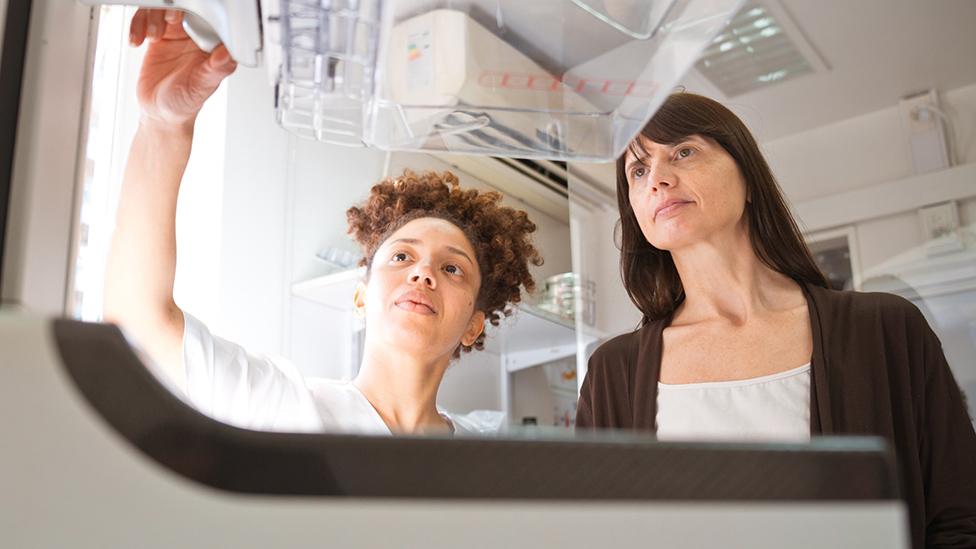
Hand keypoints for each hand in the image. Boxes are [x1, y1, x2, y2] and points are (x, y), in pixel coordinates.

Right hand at [129, 9, 236, 126]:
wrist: (160, 113)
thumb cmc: (185, 103)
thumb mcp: (202, 87)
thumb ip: (216, 70)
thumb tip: (228, 54)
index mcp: (211, 46)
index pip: (208, 18)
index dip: (198, 12)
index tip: (184, 18)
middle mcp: (194, 38)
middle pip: (183, 8)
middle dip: (171, 9)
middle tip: (167, 20)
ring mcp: (175, 36)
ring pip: (162, 10)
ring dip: (152, 18)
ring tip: (151, 36)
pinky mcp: (157, 38)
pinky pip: (146, 21)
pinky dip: (138, 25)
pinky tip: (136, 40)